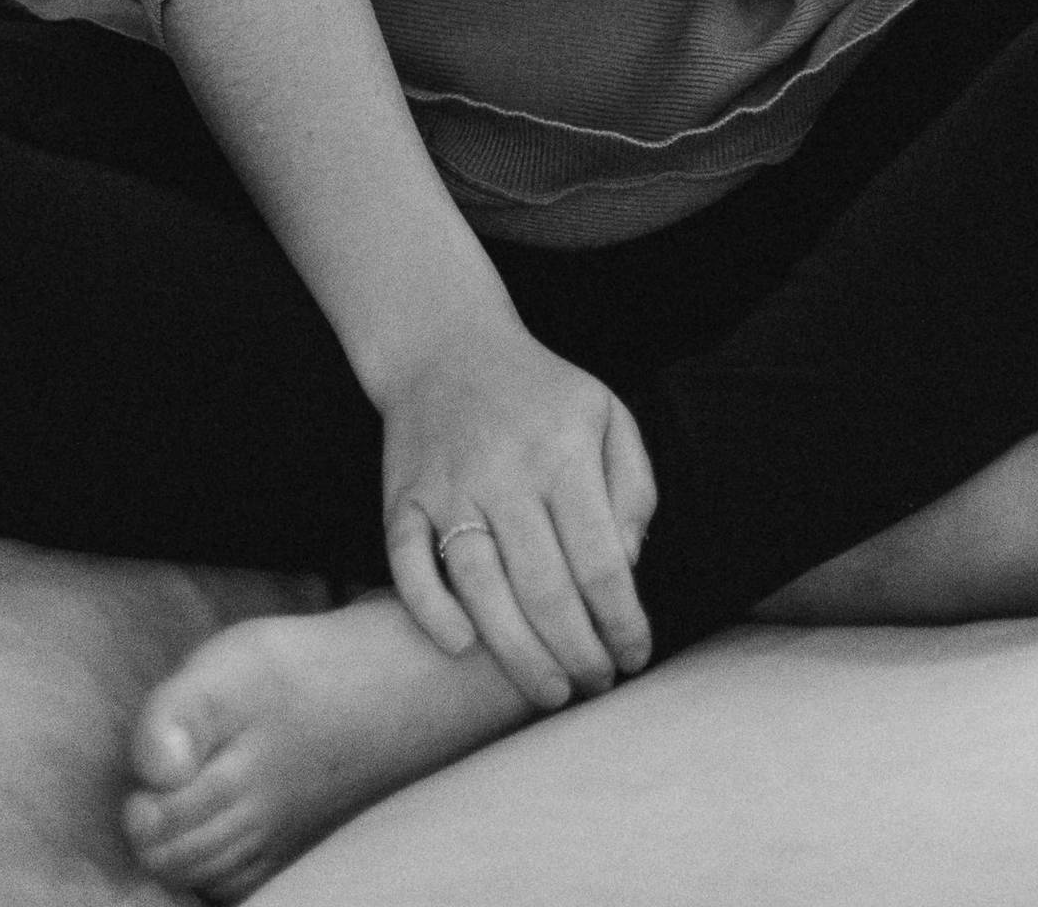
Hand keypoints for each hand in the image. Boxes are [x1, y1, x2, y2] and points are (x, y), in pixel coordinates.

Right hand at [375, 308, 656, 710]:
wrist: (445, 345)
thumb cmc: (540, 394)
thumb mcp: (607, 415)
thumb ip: (633, 489)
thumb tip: (628, 566)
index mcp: (563, 452)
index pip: (601, 560)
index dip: (623, 622)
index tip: (634, 656)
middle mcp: (505, 472)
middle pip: (545, 589)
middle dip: (578, 653)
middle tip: (596, 686)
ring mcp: (448, 488)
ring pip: (481, 589)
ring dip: (519, 654)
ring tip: (552, 691)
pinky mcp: (403, 500)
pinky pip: (409, 567)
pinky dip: (432, 613)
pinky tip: (462, 648)